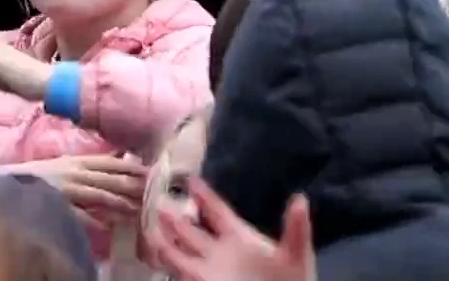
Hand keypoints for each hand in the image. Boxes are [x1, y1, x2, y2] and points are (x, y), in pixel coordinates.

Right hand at [6, 155, 149, 220]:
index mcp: (79, 161)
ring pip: (99, 196)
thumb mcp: (69, 162)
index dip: (131, 167)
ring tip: (135, 212)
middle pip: (110, 179)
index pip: (111, 162)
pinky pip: (78, 214)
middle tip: (150, 194)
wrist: (10, 181)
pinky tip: (105, 226)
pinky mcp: (57, 205)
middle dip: (131, 187)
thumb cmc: (43, 174)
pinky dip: (92, 220)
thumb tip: (120, 155)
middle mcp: (75, 172)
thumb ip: (93, 162)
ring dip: (119, 204)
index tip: (150, 172)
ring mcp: (67, 189)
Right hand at [149, 177, 314, 280]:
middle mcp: (220, 251)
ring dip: (165, 239)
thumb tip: (300, 198)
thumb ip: (296, 228)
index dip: (204, 195)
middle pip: (192, 231)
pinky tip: (154, 250)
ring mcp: (209, 270)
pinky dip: (167, 260)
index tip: (189, 179)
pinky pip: (180, 271)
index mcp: (240, 237)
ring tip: (148, 225)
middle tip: (157, 199)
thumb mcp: (295, 253)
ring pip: (180, 251)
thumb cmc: (292, 280)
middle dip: (175, 217)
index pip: (217, 211)